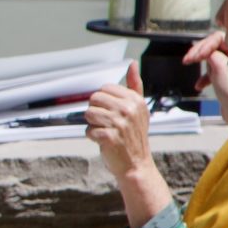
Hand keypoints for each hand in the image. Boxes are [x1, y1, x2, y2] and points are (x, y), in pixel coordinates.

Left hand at [83, 64, 155, 182]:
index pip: (105, 88)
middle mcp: (129, 110)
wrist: (136, 164)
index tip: (112, 112)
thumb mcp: (138, 108)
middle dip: (96, 112)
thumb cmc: (134, 135)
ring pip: (89, 114)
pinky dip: (93, 137)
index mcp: (135, 100)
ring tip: (106, 132)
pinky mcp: (110, 137)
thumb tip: (132, 64)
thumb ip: (135, 86)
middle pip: (94, 99)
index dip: (103, 101)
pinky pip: (88, 131)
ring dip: (93, 125)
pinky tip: (104, 142)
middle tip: (107, 123)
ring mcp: (120, 124)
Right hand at [183, 29, 227, 128]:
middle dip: (199, 51)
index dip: (205, 45)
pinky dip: (204, 75)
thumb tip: (207, 49)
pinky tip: (199, 85)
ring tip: (189, 64)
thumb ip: (213, 55)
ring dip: (199, 60)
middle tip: (187, 60)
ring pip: (213, 55)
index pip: (219, 38)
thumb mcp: (221, 70)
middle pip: (215, 45)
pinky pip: (214, 69)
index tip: (196, 56)